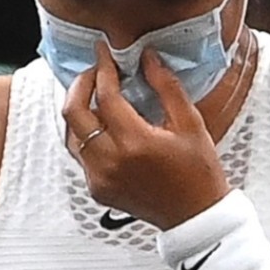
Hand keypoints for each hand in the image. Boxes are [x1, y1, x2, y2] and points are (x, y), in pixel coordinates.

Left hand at [62, 43, 231, 229]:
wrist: (195, 217)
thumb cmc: (198, 171)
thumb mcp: (191, 124)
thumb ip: (166, 87)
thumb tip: (147, 58)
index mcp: (135, 143)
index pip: (105, 96)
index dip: (103, 69)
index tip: (104, 53)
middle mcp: (110, 161)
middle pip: (74, 112)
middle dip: (80, 84)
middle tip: (94, 71)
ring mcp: (99, 177)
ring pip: (71, 132)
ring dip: (79, 108)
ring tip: (95, 93)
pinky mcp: (95, 188)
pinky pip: (79, 152)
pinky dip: (85, 133)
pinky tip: (101, 123)